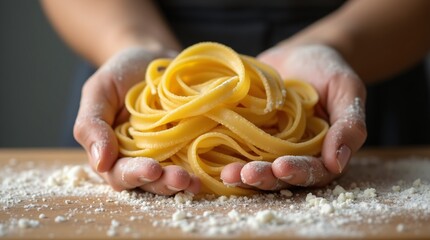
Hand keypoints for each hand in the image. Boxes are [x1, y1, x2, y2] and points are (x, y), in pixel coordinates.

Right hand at [73, 46, 199, 194]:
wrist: (153, 57)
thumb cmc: (121, 73)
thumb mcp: (99, 91)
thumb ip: (91, 124)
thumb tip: (99, 163)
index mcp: (115, 153)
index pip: (121, 174)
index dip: (135, 176)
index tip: (152, 169)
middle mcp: (142, 159)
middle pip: (152, 182)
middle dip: (166, 183)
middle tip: (182, 179)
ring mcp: (169, 154)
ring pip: (174, 177)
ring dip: (186, 182)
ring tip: (198, 181)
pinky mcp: (190, 145)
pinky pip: (197, 161)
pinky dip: (205, 168)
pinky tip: (218, 168)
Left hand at [221, 44, 366, 189]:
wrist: (297, 55)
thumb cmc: (327, 70)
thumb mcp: (346, 90)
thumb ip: (349, 124)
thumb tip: (338, 164)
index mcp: (320, 153)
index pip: (313, 171)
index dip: (298, 172)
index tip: (281, 167)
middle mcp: (292, 156)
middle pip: (279, 176)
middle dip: (262, 178)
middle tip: (243, 175)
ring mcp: (266, 147)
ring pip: (256, 167)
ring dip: (241, 174)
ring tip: (226, 174)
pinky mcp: (246, 135)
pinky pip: (235, 147)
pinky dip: (222, 154)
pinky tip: (206, 154)